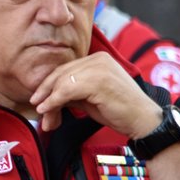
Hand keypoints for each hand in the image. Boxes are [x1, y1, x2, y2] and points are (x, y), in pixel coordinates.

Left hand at [30, 52, 163, 136]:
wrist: (142, 120)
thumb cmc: (117, 110)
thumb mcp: (87, 97)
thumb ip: (69, 93)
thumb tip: (44, 99)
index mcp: (97, 59)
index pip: (65, 69)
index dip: (48, 85)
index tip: (37, 99)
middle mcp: (98, 59)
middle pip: (61, 74)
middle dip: (45, 93)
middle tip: (37, 107)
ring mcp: (99, 68)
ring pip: (62, 83)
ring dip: (49, 101)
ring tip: (44, 115)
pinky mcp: (98, 81)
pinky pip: (66, 90)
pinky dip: (54, 101)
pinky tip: (47, 109)